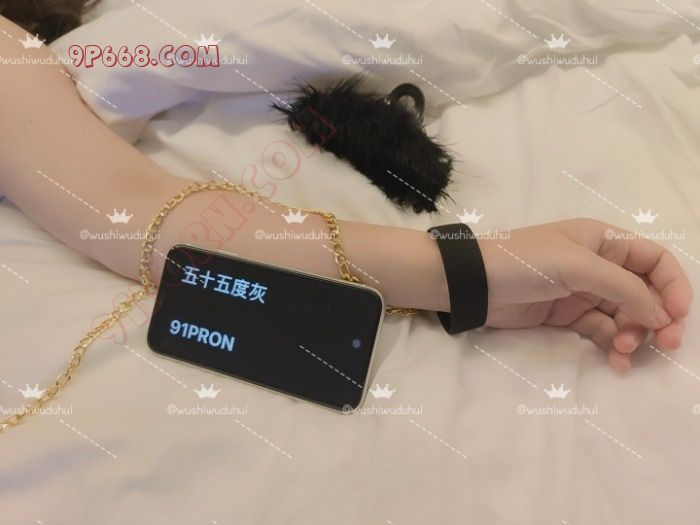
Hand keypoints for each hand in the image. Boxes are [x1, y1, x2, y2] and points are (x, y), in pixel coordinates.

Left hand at [478, 219, 691, 371]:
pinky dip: (613, 346)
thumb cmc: (524, 262)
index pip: (654, 259)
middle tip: (666, 344)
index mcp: (604, 241)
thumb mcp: (577, 266)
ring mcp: (584, 292)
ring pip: (626, 316)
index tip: (678, 314)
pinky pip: (603, 332)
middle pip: (645, 292)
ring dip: (634, 335)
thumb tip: (663, 315)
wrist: (474, 284)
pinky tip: (617, 361)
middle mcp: (600, 265)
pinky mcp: (568, 316)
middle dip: (658, 317)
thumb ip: (623, 288)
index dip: (673, 285)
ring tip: (624, 350)